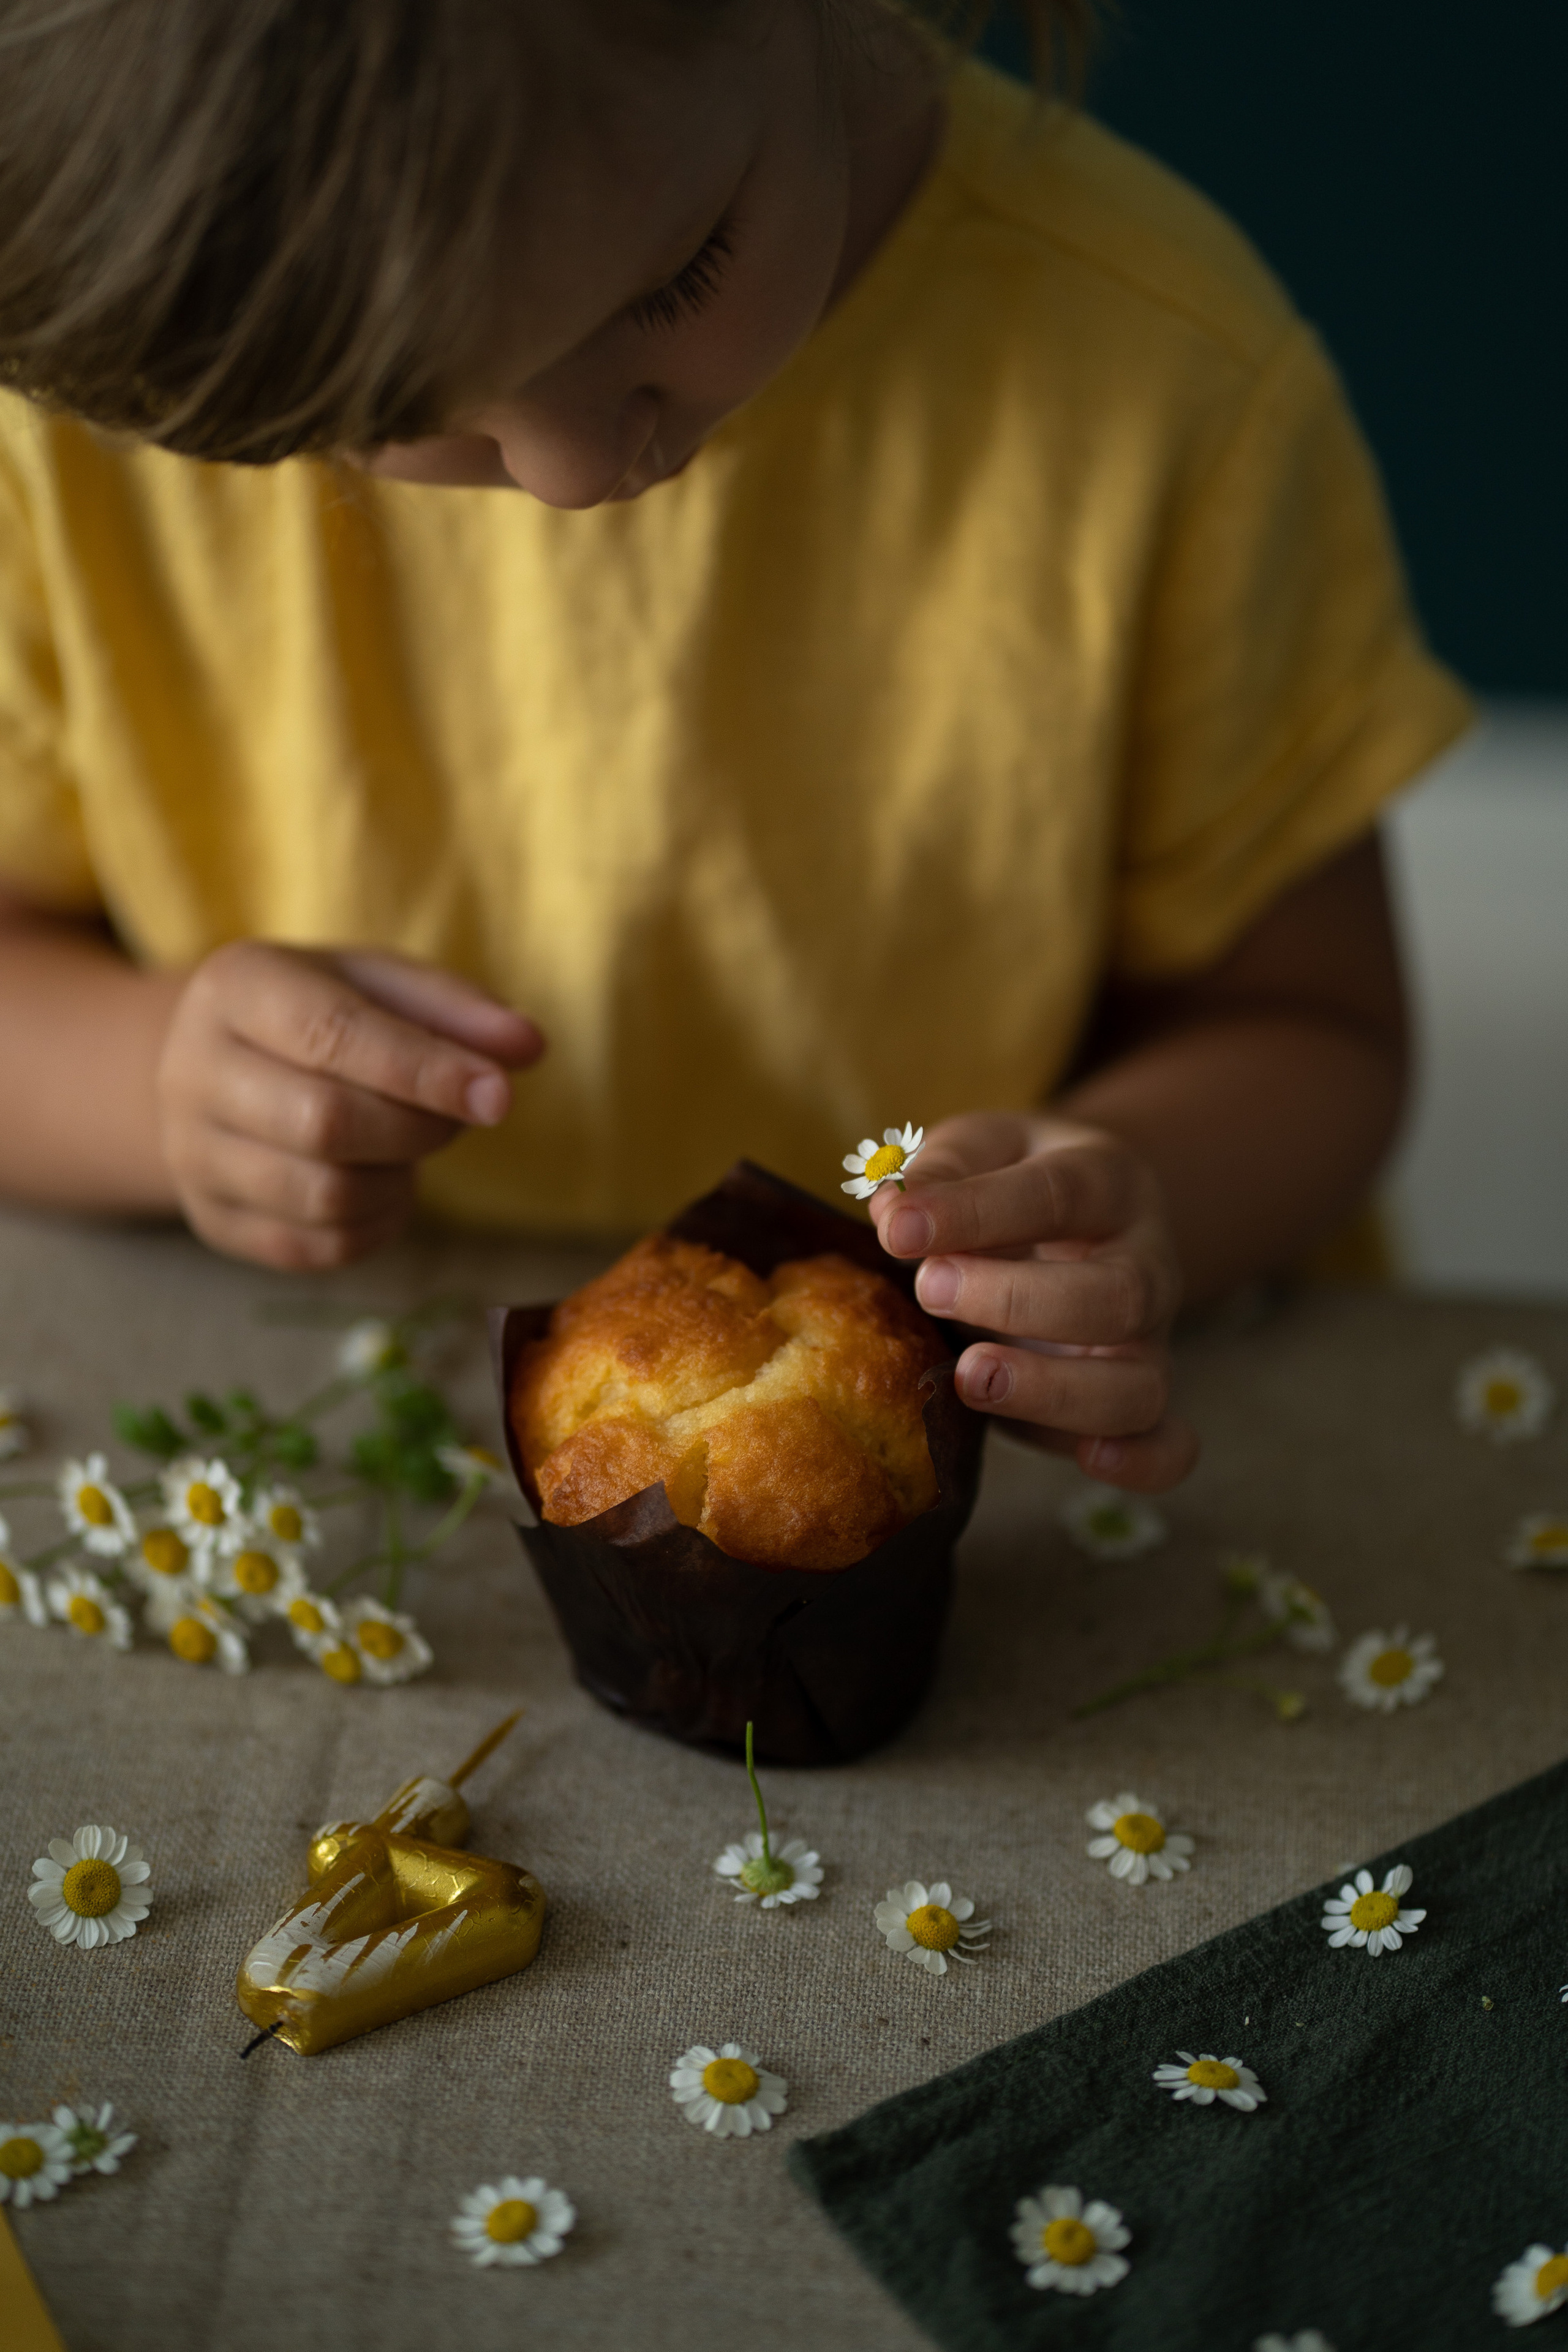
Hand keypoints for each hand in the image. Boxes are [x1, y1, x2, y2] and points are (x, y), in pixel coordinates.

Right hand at [156, 943, 543, 1268]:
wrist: (218, 1065)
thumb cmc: (317, 1013)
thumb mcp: (380, 985)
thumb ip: (456, 1010)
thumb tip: (529, 1048)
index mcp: (235, 988)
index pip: (333, 1035)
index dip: (425, 1071)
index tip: (499, 1096)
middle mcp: (193, 1071)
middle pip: (324, 1123)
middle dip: (417, 1128)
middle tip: (452, 1116)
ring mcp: (192, 1154)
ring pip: (323, 1196)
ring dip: (398, 1180)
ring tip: (407, 1146)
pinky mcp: (213, 1220)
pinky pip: (319, 1249)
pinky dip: (378, 1225)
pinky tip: (383, 1185)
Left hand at [869, 1112, 1198, 1491]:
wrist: (1082, 1217)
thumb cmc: (1015, 1180)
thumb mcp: (980, 1146)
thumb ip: (941, 1169)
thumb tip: (893, 1213)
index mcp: (1108, 1184)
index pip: (1057, 1195)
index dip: (977, 1213)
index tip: (899, 1229)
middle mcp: (1145, 1266)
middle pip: (1116, 1296)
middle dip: (1016, 1301)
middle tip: (931, 1288)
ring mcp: (1147, 1341)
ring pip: (1136, 1384)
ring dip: (1053, 1392)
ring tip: (967, 1376)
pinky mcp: (1136, 1401)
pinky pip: (1166, 1444)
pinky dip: (1143, 1462)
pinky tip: (1090, 1461)